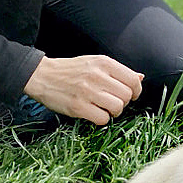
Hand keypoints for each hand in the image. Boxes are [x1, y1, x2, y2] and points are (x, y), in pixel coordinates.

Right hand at [23, 55, 143, 124]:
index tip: (131, 95)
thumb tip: (140, 77)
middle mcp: (97, 76)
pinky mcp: (78, 107)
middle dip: (124, 102)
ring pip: (117, 107)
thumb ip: (118, 70)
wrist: (42, 75)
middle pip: (126, 95)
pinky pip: (102, 119)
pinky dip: (102, 119)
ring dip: (114, 112)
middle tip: (114, 102)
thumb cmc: (70, 69)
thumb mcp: (95, 62)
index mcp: (104, 63)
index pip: (132, 80)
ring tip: (106, 109)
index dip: (136, 91)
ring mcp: (88, 92)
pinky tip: (95, 114)